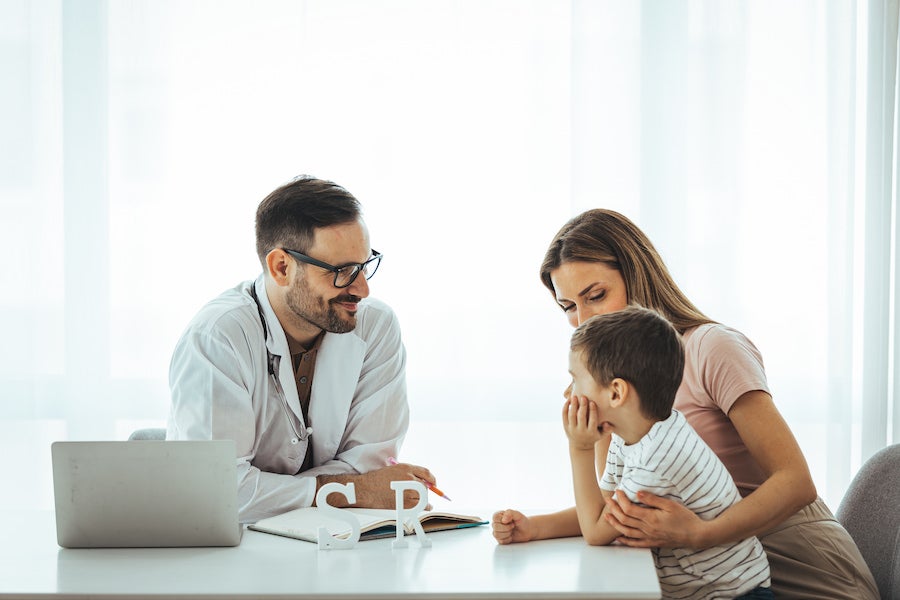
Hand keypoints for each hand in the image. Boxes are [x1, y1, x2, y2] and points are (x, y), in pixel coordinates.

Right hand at [317, 462, 434, 509]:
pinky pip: (420, 506)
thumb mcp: (393, 470)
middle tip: (422, 495)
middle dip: (425, 491)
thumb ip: (408, 474)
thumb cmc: (377, 480)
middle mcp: (408, 478)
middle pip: (425, 486)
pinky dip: (422, 507)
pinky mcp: (405, 502)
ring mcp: (407, 490)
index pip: (426, 473)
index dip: (432, 479)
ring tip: (417, 501)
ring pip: (423, 497)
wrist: (366, 489)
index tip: (433, 483)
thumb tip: (421, 481)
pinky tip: (422, 507)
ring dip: (422, 500)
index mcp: (406, 468)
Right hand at [492, 509, 533, 544]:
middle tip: (512, 526)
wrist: (526, 530)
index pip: (495, 517)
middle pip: (495, 527)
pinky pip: (501, 541)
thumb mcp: (517, 514)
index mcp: (499, 515)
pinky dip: (508, 539)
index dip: (503, 520)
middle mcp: (496, 523)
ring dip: (507, 533)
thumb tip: (503, 520)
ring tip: (511, 531)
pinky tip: (511, 536)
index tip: (510, 520)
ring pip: (496, 534)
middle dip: (507, 527)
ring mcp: (497, 532)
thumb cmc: (521, 521)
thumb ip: (510, 513)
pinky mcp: (500, 539)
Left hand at [562, 395, 603, 450]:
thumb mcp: (602, 435)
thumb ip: (607, 429)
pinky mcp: (565, 427)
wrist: (580, 446)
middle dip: (582, 406)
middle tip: (583, 397)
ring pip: (571, 416)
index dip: (592, 411)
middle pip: (581, 417)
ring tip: (574, 396)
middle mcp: (581, 431)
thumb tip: (607, 423)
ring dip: (573, 405)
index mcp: (591, 432)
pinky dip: (566, 408)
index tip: (592, 402)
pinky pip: (564, 416)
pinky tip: (568, 400)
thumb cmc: (593, 436)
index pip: (592, 421)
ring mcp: (572, 429)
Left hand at [604, 490, 704, 547]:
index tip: (618, 491)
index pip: (629, 509)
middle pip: (624, 520)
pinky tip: (618, 537)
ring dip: (615, 524)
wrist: (696, 535)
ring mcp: (649, 538)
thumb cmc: (685, 518)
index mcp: (651, 518)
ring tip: (607, 516)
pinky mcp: (653, 543)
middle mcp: (647, 529)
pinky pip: (635, 544)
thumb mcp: (670, 505)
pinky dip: (624, 540)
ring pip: (626, 532)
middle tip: (608, 499)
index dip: (621, 499)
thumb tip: (636, 493)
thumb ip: (652, 499)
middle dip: (614, 509)